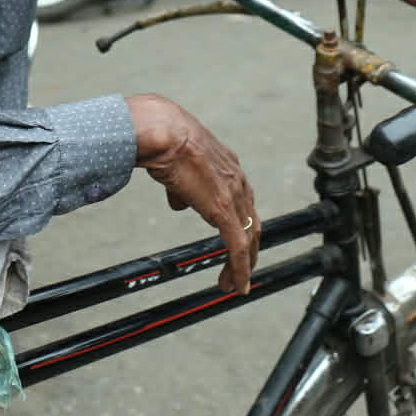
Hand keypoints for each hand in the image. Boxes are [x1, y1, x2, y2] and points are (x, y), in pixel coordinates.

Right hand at [125, 95, 258, 294]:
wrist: (163, 131)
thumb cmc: (163, 137)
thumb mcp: (176, 163)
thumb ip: (182, 185)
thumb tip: (179, 202)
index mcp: (227, 165)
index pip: (242, 201)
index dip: (240, 223)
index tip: (235, 241)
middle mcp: (237, 179)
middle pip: (252, 221)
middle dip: (247, 249)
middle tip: (238, 269)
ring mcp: (234, 195)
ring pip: (248, 238)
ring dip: (242, 263)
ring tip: (232, 283)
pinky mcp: (224, 210)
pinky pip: (238, 246)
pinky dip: (239, 268)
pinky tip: (235, 284)